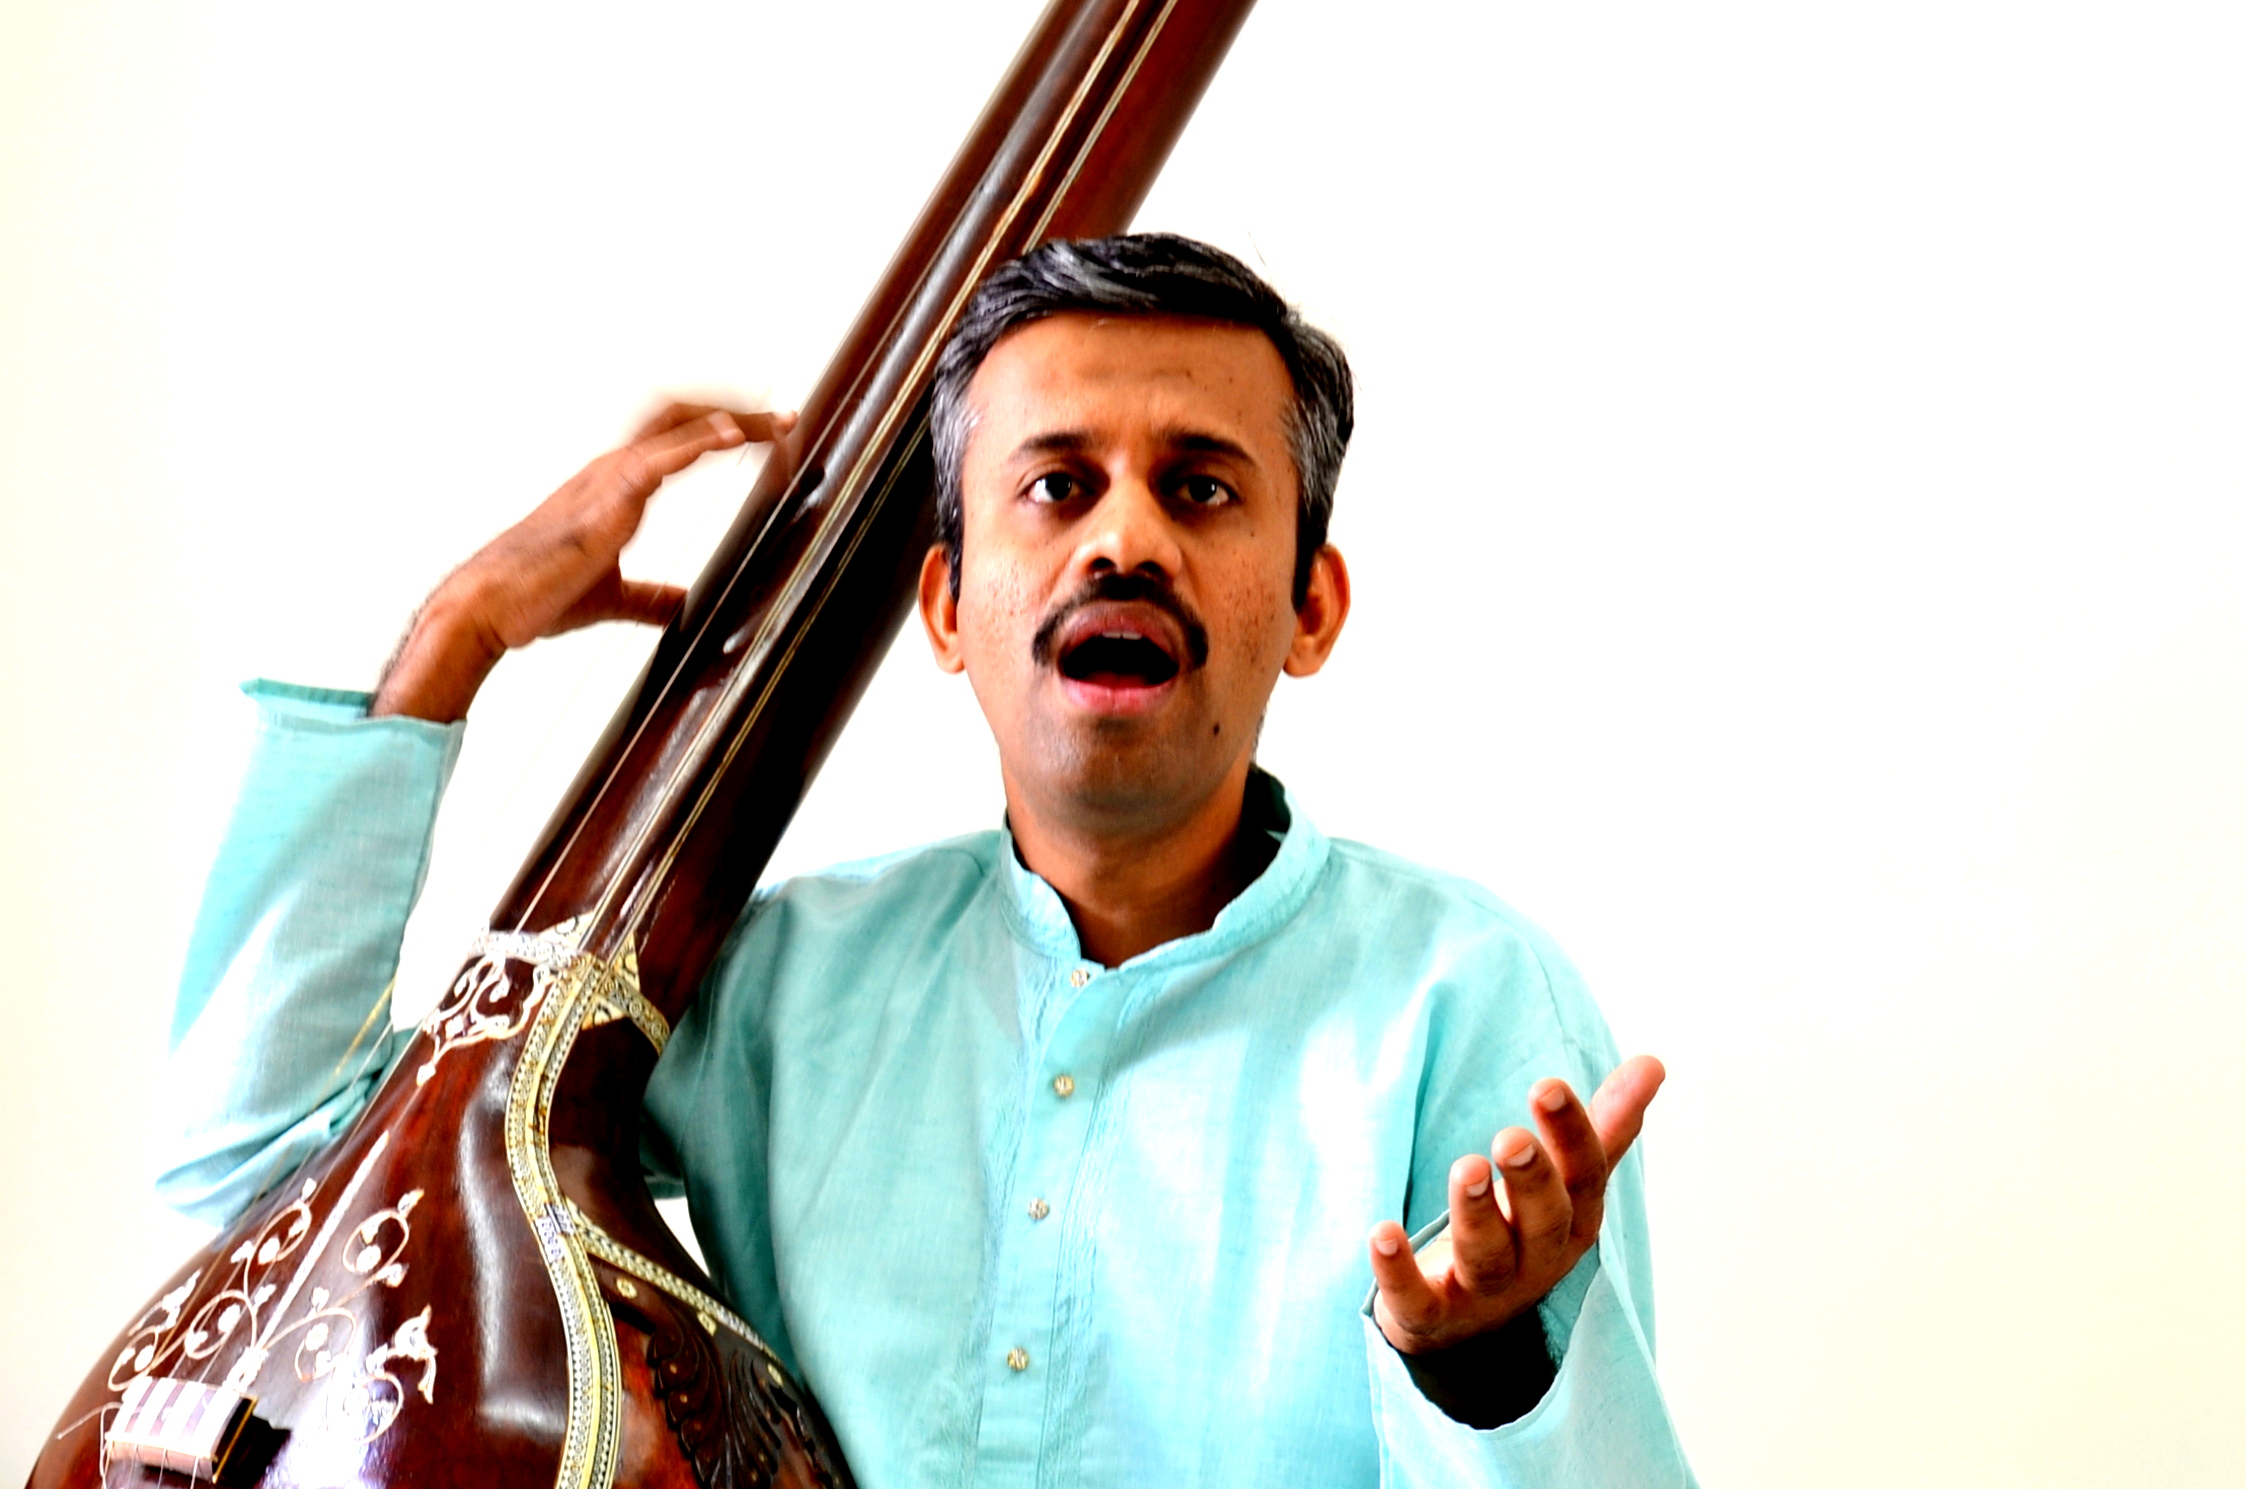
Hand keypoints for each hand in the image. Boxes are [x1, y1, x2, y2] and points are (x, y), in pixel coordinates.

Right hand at [371, 401, 794, 721]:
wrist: (491, 606)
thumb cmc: (537, 596)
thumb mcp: (612, 598)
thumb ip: (650, 597)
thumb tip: (682, 603)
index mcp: (615, 485)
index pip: (677, 438)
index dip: (724, 430)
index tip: (770, 435)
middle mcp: (613, 470)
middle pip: (684, 416)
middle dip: (738, 412)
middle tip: (787, 420)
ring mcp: (609, 479)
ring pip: (679, 425)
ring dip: (734, 420)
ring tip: (779, 423)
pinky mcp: (608, 500)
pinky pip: (660, 457)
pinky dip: (700, 440)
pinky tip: (735, 436)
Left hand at [1369, 1054, 1664, 1354]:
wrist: (1469, 1322)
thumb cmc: (1524, 1231)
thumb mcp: (1566, 1182)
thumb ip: (1604, 1125)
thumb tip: (1654, 1062)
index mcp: (1572, 1219)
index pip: (1582, 1176)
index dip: (1570, 1134)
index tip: (1547, 1086)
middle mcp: (1536, 1258)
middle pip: (1542, 1222)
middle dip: (1530, 1181)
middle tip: (1510, 1138)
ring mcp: (1485, 1292)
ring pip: (1487, 1258)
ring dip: (1476, 1216)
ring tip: (1465, 1169)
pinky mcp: (1432, 1315)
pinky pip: (1417, 1300)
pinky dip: (1398, 1271)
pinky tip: (1381, 1232)